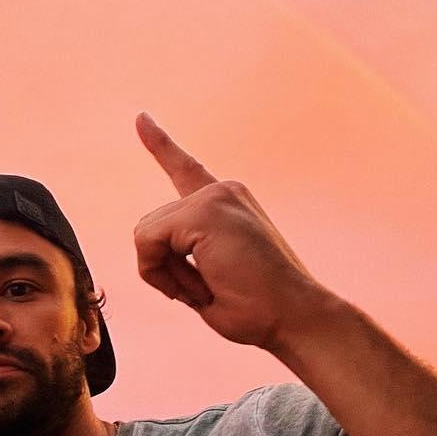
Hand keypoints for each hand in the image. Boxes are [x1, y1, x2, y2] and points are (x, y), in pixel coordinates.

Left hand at [133, 112, 334, 349]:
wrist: (295, 317)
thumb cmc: (258, 310)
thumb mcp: (213, 277)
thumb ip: (185, 257)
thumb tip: (150, 248)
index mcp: (226, 204)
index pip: (185, 169)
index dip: (160, 145)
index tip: (140, 118)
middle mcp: (222, 191)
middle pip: (151, 227)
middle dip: (164, 268)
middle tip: (209, 290)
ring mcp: (215, 196)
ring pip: (145, 235)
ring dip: (165, 274)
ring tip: (212, 288)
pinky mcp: (205, 211)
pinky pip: (148, 242)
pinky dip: (161, 272)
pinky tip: (203, 284)